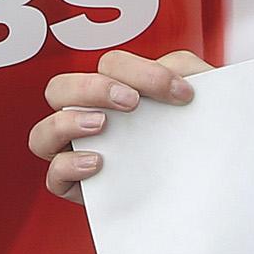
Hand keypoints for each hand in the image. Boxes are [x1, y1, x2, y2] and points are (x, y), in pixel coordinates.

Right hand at [32, 49, 205, 201]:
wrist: (211, 184)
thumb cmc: (196, 135)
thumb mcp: (198, 98)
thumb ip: (186, 71)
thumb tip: (175, 69)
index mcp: (114, 89)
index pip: (109, 65)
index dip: (143, 72)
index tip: (180, 92)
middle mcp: (88, 117)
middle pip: (59, 88)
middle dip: (92, 88)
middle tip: (131, 101)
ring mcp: (77, 153)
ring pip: (43, 134)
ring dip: (68, 123)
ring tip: (102, 125)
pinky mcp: (79, 188)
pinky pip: (53, 176)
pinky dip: (69, 166)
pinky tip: (98, 162)